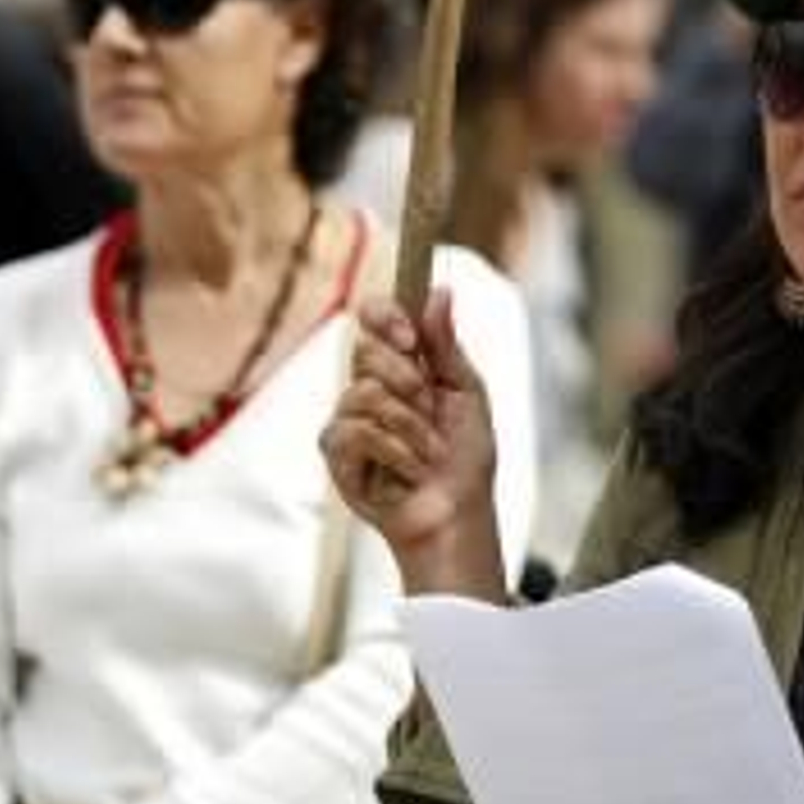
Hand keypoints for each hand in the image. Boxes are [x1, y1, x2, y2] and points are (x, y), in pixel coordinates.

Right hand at [322, 286, 507, 594]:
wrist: (458, 513)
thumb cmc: (466, 457)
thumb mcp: (466, 392)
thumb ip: (445, 344)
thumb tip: (438, 290)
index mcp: (400, 362)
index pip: (373, 315)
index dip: (384, 316)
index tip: (410, 337)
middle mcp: (369, 384)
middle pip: (364, 350)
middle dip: (407, 380)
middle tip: (430, 407)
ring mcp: (349, 419)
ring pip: (362, 393)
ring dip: (408, 425)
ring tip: (427, 451)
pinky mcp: (337, 455)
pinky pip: (352, 433)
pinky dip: (393, 452)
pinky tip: (408, 471)